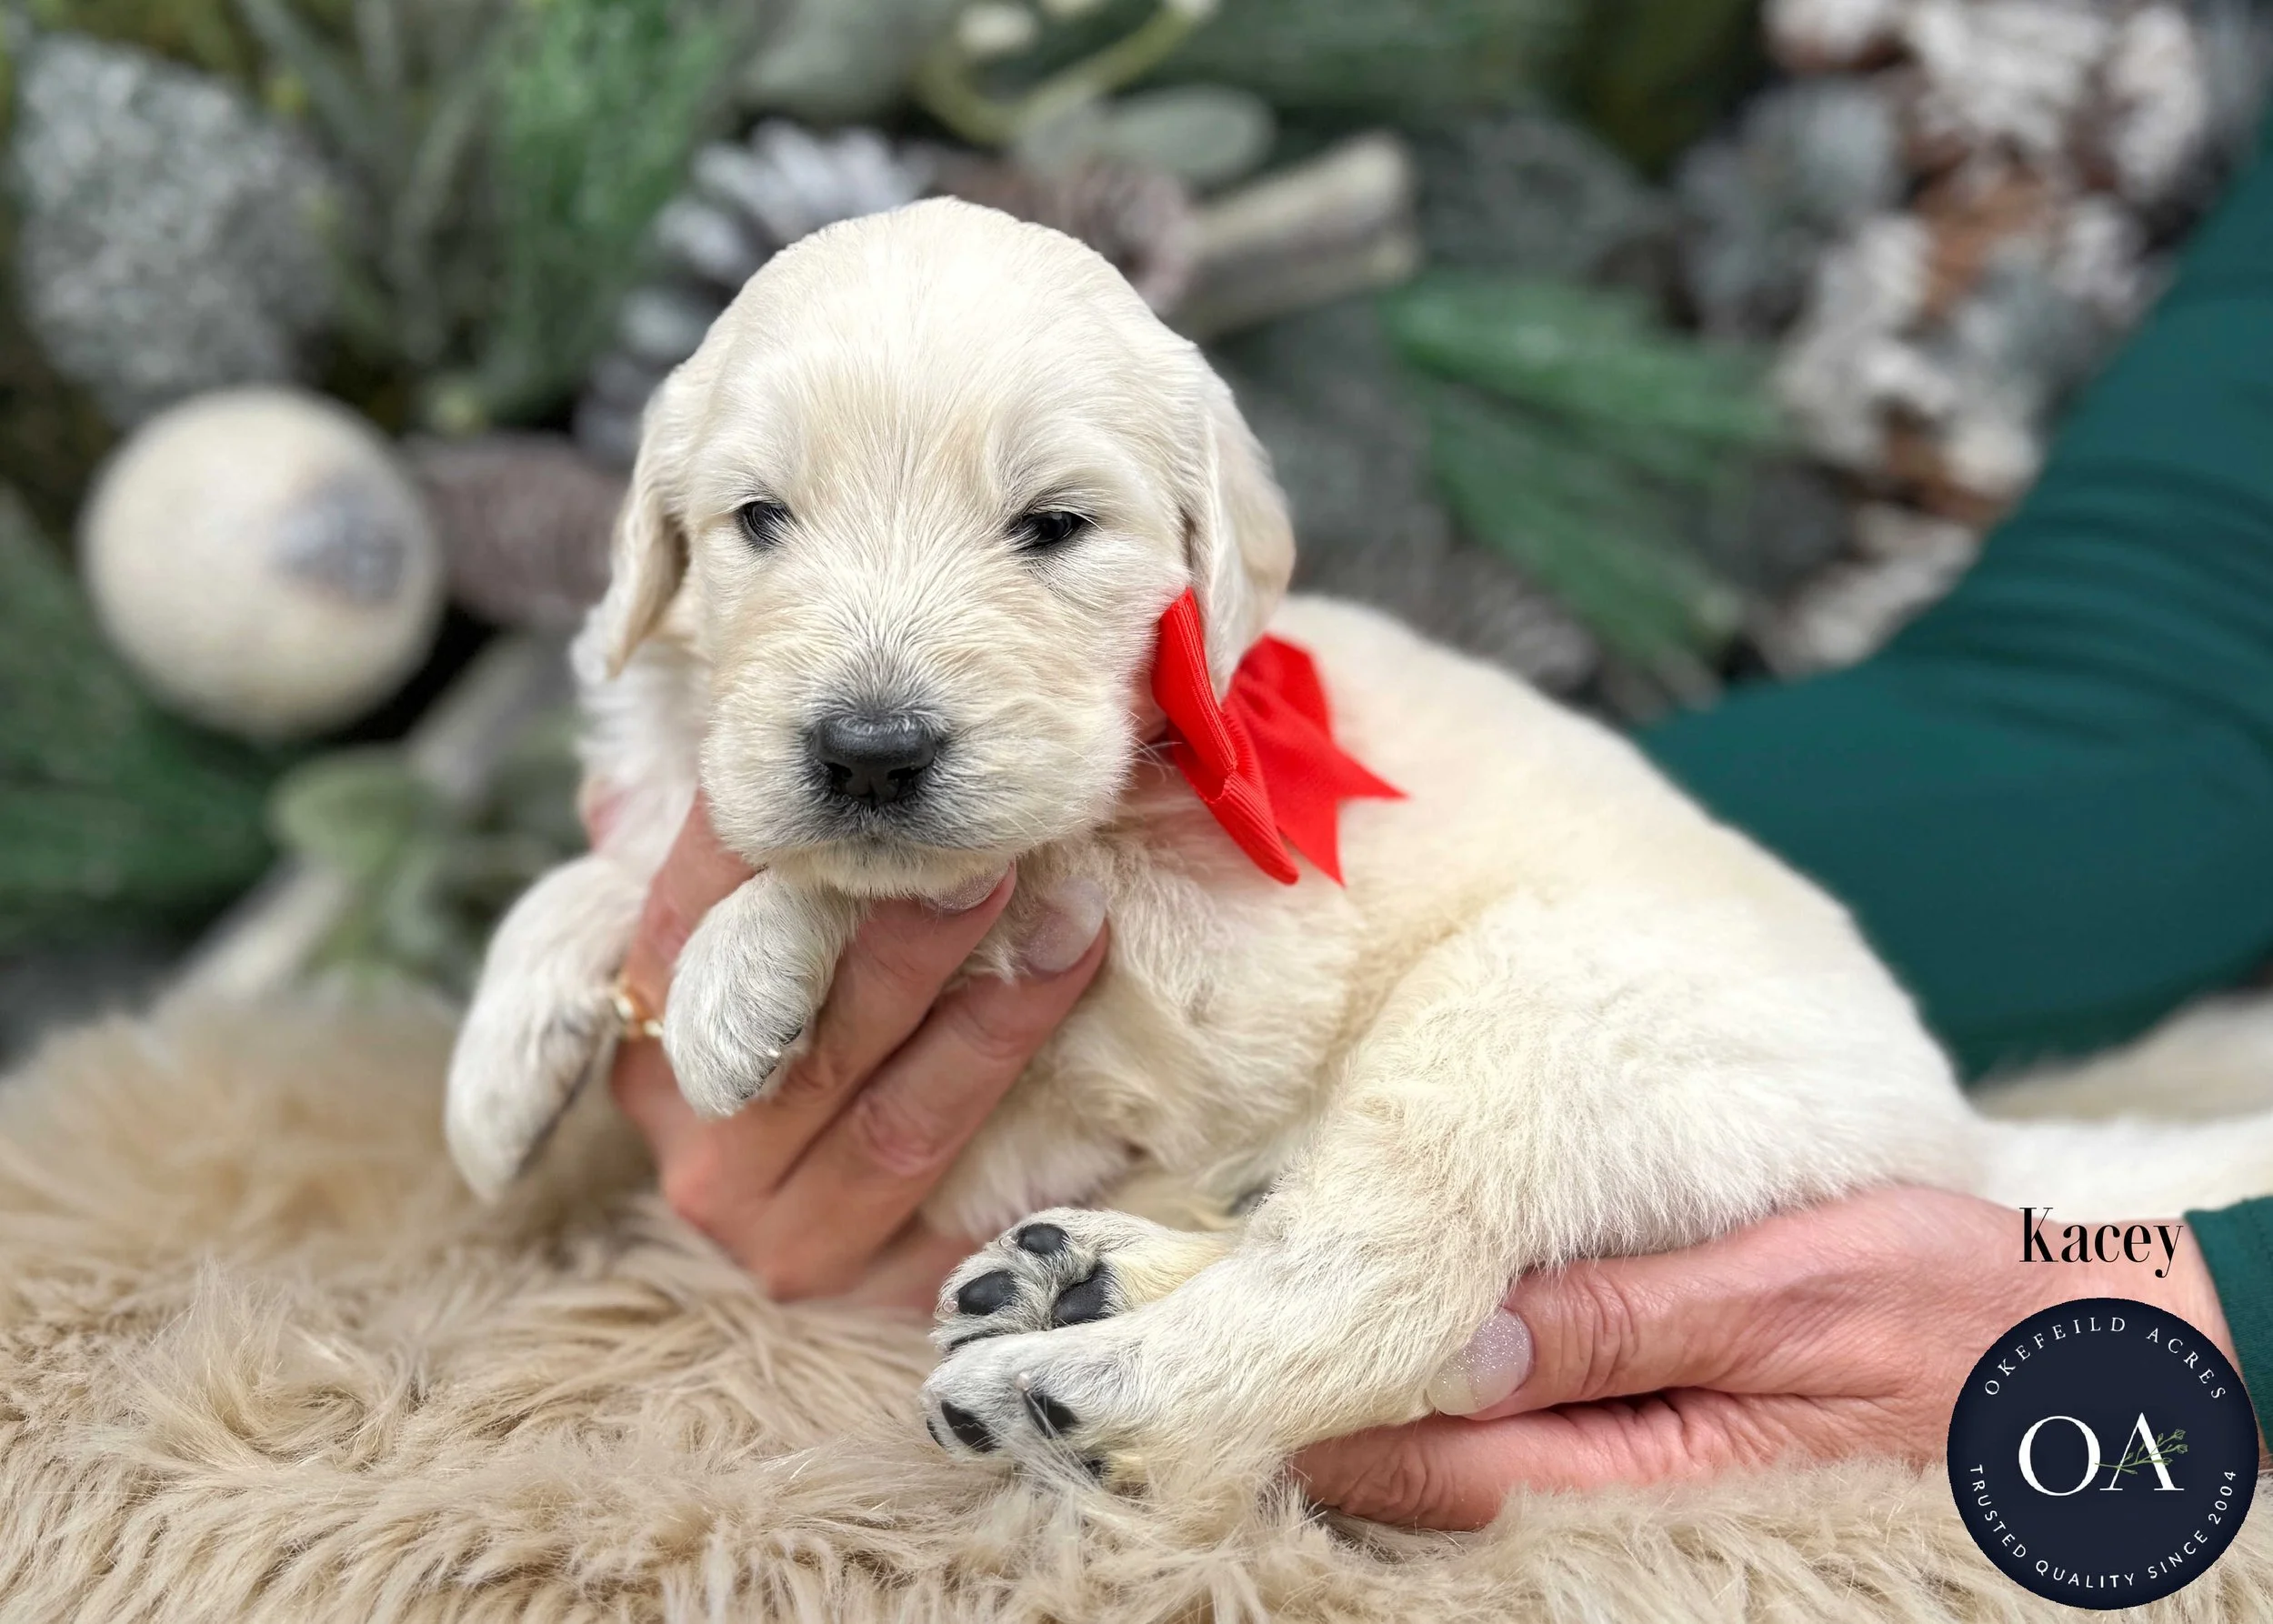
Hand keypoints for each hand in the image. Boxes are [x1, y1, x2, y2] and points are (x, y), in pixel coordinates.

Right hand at [605, 797, 1106, 1311]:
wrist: (800, 1213)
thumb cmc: (790, 1039)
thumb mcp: (744, 953)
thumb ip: (754, 866)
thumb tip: (782, 758)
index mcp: (652, 1048)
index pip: (689, 933)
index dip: (758, 854)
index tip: (847, 787)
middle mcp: (707, 1154)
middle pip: (814, 1042)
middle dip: (912, 944)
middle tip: (992, 859)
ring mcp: (784, 1237)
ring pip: (901, 1126)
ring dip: (998, 1022)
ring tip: (1074, 927)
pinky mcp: (877, 1294)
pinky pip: (972, 1223)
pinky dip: (1047, 1150)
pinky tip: (1114, 1080)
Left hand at [1294, 1186, 2242, 1528]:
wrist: (2098, 1351)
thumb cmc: (1957, 1307)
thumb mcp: (1790, 1294)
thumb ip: (1624, 1324)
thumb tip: (1463, 1345)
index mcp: (1673, 1468)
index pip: (1462, 1473)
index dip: (1345, 1437)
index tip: (1243, 1395)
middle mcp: (1656, 1491)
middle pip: (1463, 1479)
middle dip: (1355, 1427)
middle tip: (1237, 1362)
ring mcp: (1675, 1474)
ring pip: (1504, 1460)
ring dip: (1409, 1412)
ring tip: (1301, 1346)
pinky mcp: (1693, 1443)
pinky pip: (1564, 1439)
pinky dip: (1488, 1402)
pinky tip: (1439, 1351)